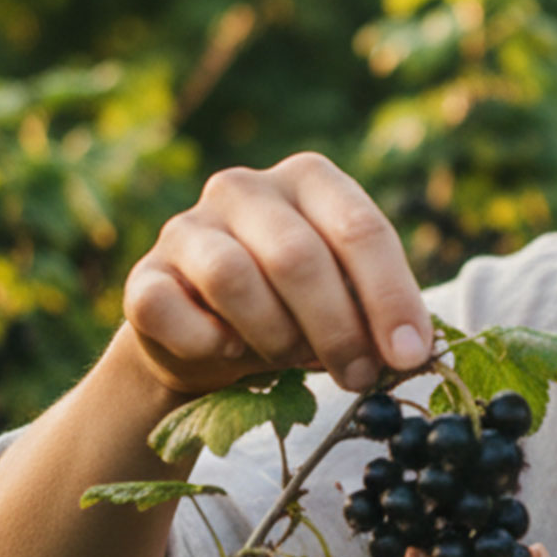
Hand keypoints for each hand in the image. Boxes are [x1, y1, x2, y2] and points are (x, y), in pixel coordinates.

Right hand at [120, 153, 433, 395]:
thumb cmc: (297, 314)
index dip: (391, 297)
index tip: (409, 355)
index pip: (360, 229)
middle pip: (299, 256)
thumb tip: (411, 352)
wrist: (209, 344)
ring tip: (292, 358)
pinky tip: (227, 351)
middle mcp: (246, 188)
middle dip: (338, 329)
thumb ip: (378, 315)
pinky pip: (168, 308)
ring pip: (233, 278)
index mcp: (311, 180)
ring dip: (275, 336)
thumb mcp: (348, 305)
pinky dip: (206, 342)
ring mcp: (187, 226)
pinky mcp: (144, 274)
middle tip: (358, 376)